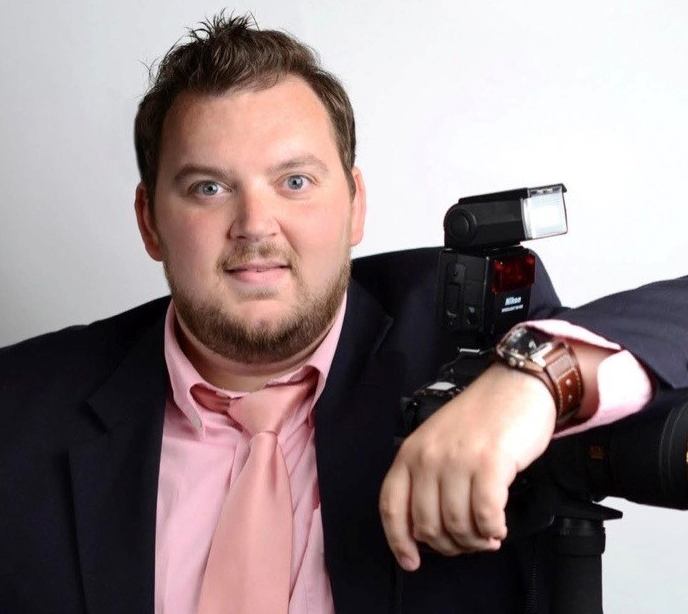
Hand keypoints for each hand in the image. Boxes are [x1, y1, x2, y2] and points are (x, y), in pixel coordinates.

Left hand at [378, 363, 555, 570]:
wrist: (516, 385)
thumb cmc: (481, 418)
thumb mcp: (439, 443)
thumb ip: (428, 479)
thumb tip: (431, 530)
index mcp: (411, 452)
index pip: (392, 507)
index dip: (398, 541)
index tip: (411, 562)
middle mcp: (429, 456)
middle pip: (426, 525)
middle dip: (449, 545)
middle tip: (469, 542)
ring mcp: (458, 459)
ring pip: (456, 525)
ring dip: (475, 541)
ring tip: (488, 535)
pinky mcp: (490, 462)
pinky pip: (485, 515)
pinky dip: (492, 529)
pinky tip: (499, 527)